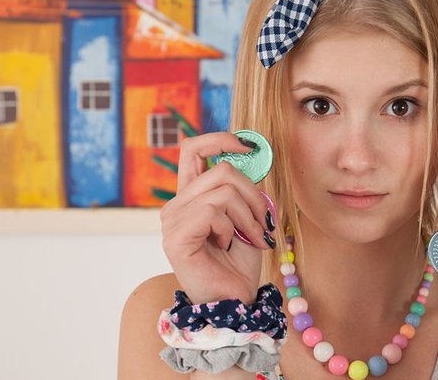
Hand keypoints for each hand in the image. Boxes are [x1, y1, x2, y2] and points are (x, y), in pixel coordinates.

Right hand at [160, 132, 273, 304]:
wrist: (235, 298)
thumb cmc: (239, 260)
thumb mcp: (247, 215)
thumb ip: (244, 187)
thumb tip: (252, 156)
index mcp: (191, 196)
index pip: (193, 149)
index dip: (220, 139)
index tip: (247, 145)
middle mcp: (176, 204)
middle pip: (222, 170)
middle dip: (254, 195)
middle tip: (264, 222)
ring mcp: (172, 220)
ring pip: (224, 191)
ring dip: (249, 216)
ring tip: (252, 238)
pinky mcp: (176, 237)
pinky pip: (214, 212)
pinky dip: (232, 228)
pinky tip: (228, 245)